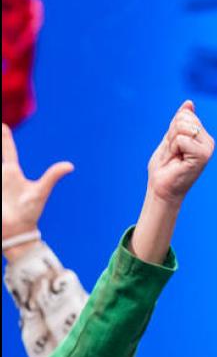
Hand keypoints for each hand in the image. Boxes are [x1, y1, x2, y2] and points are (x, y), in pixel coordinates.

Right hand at [2, 123, 72, 259]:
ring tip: (2, 167)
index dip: (4, 137)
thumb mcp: (40, 192)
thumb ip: (52, 176)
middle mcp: (1, 175)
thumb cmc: (30, 212)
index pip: (7, 150)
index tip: (3, 124)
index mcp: (11, 172)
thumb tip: (70, 165)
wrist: (18, 232)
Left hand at [147, 100, 213, 203]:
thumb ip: (180, 121)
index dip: (172, 129)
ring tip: (176, 156)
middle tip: (174, 152)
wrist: (162, 187)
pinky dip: (173, 148)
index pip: (185, 115)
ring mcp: (208, 149)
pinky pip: (181, 139)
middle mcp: (208, 142)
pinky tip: (177, 161)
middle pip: (185, 119)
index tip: (174, 147)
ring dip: (172, 142)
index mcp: (203, 137)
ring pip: (182, 127)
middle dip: (172, 134)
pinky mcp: (203, 156)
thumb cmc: (166, 166)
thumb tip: (189, 103)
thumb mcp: (171, 138)